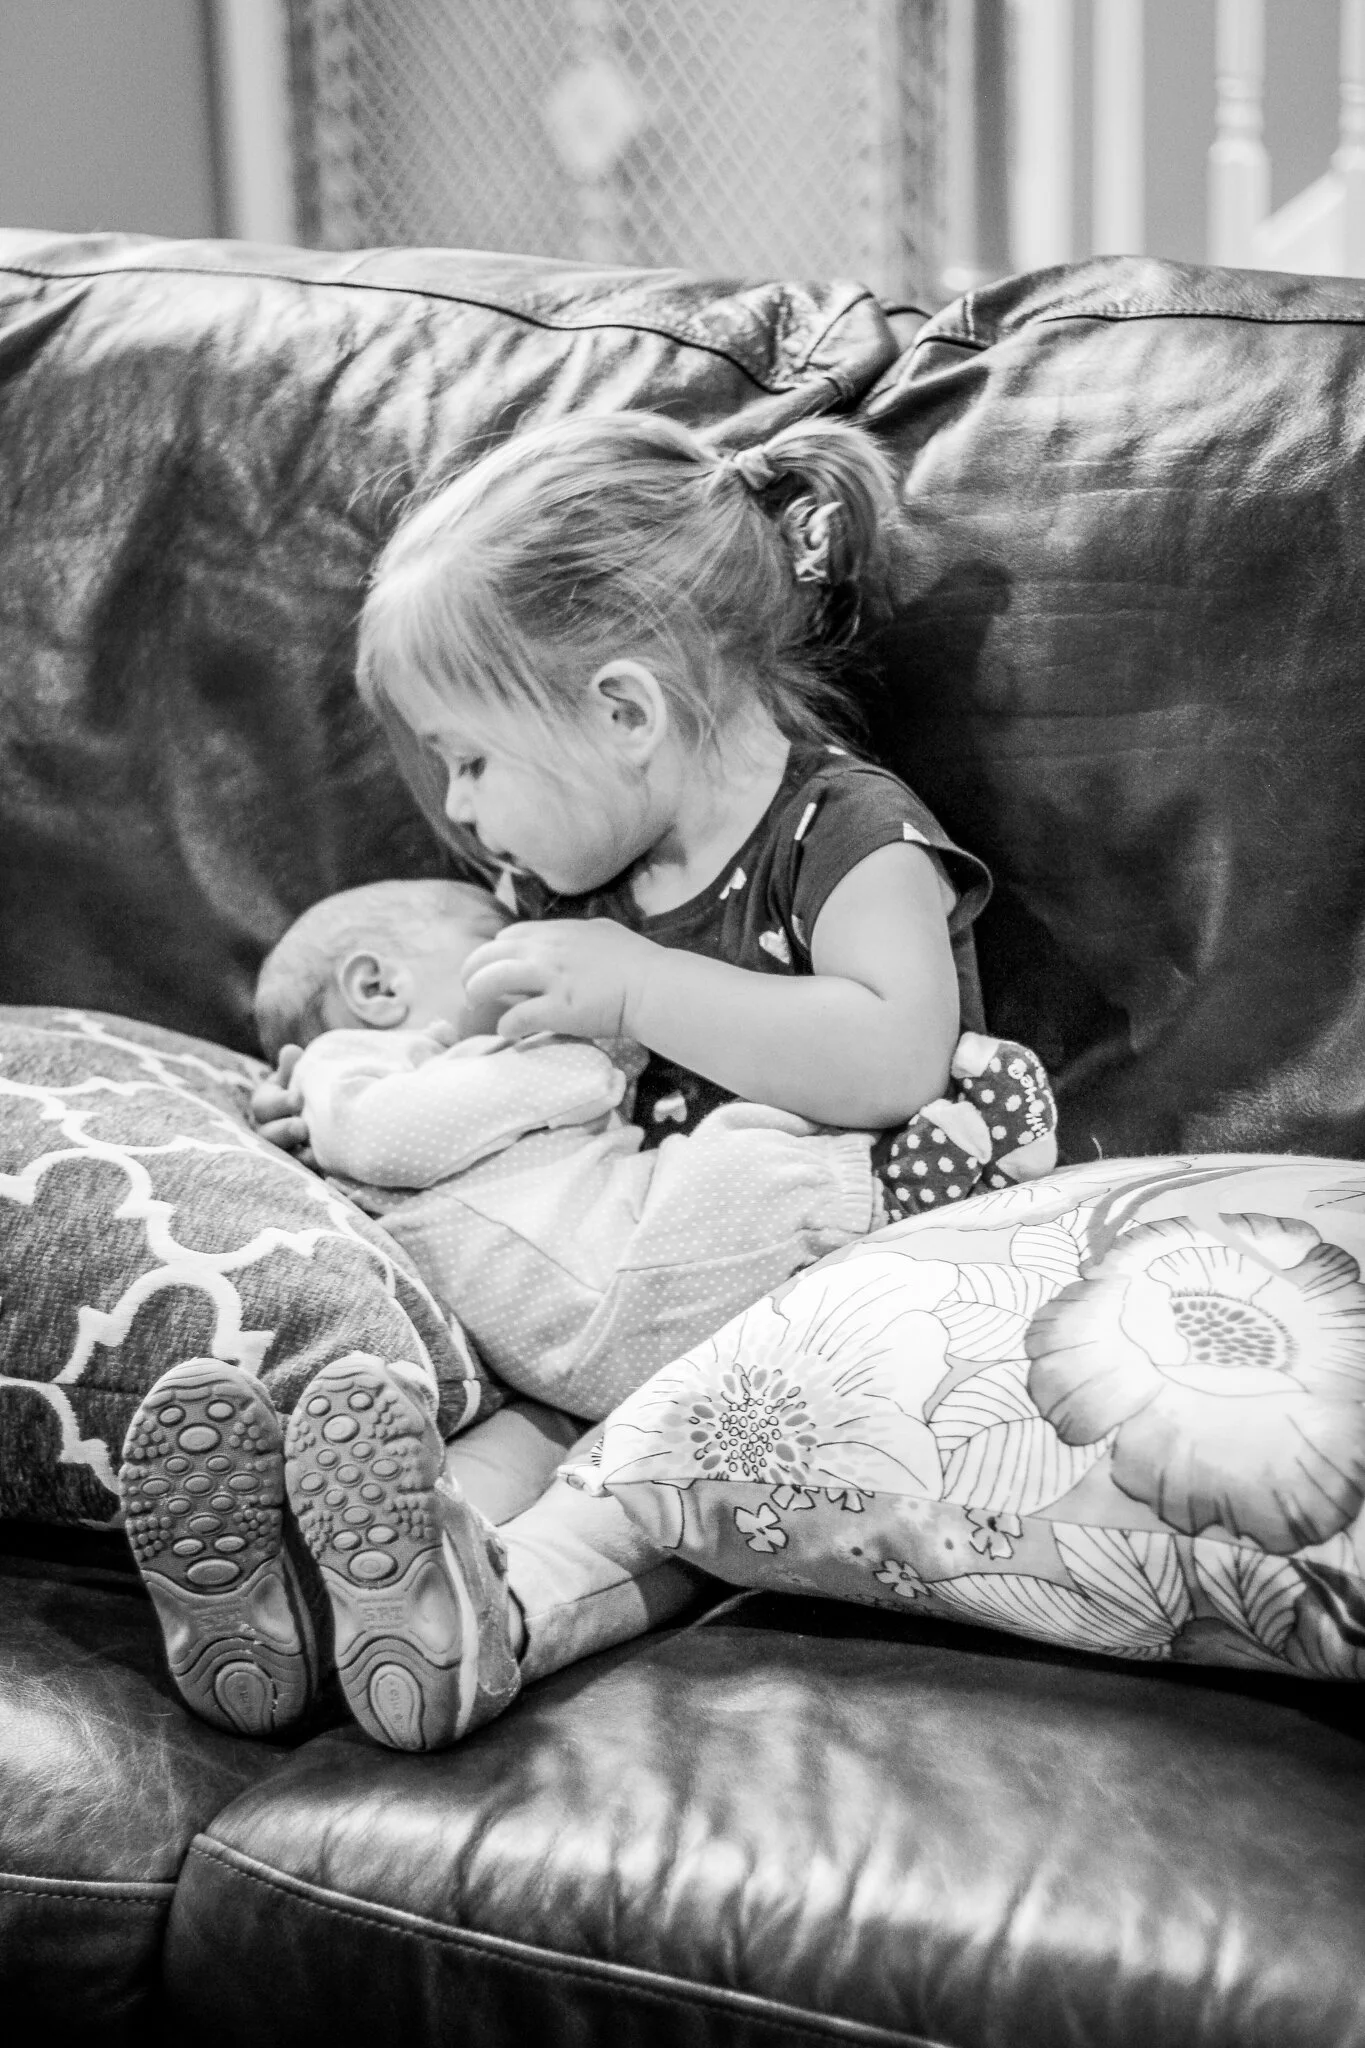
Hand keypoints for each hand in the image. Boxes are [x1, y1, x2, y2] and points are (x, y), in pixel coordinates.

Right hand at [248, 1043, 314, 1163]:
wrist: (331, 1117)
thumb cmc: (310, 1091)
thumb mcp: (300, 1079)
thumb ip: (295, 1068)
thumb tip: (291, 1052)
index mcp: (268, 1104)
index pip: (263, 1104)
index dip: (279, 1102)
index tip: (299, 1098)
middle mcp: (268, 1130)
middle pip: (267, 1135)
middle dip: (284, 1131)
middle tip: (302, 1127)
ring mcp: (283, 1152)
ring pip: (281, 1157)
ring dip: (296, 1154)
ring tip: (313, 1151)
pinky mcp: (299, 1169)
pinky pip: (299, 1173)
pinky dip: (310, 1169)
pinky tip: (323, 1164)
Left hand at [461, 919, 652, 1041]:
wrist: (653, 986)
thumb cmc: (636, 961)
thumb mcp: (601, 933)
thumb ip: (576, 935)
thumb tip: (566, 939)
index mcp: (556, 932)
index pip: (509, 936)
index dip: (496, 952)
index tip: (495, 967)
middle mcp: (546, 951)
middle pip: (489, 954)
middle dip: (472, 971)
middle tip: (470, 990)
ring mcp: (550, 979)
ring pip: (493, 979)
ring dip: (478, 993)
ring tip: (475, 1006)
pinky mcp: (558, 1009)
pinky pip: (518, 1016)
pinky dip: (507, 1025)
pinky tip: (507, 1031)